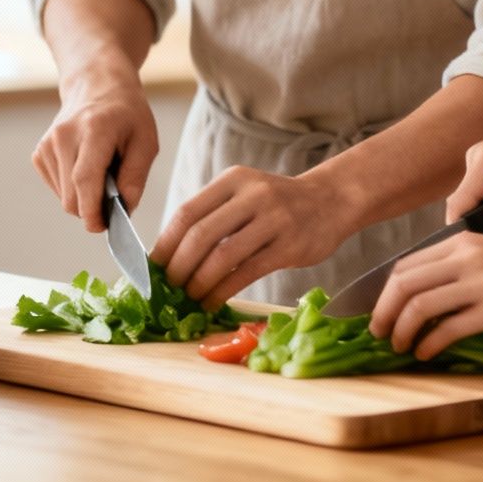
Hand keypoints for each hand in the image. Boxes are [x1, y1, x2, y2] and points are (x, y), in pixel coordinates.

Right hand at [32, 76, 158, 233]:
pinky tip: (85, 167)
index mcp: (94, 129)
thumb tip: (124, 209)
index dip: (92, 210)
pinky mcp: (39, 152)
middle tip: (115, 198)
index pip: (84, 179)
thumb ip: (136, 177)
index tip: (102, 227)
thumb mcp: (146, 141)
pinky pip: (56, 188)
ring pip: (63, 196)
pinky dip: (72, 189)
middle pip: (71, 195)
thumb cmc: (126, 114)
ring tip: (102, 171)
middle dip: (93, 208)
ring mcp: (47, 144)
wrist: (97, 85)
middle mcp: (64, 136)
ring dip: (84, 197)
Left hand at [150, 167, 354, 307]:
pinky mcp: (289, 246)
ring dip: (199, 282)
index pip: (187, 212)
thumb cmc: (279, 203)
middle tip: (167, 288)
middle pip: (200, 235)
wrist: (331, 200)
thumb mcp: (246, 193)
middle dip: (178, 267)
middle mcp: (252, 195)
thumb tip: (170, 253)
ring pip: (222, 256)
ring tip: (189, 297)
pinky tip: (212, 301)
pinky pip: (246, 272)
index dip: (164, 242)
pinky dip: (223, 291)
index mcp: (233, 180)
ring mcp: (273, 219)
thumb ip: (214, 214)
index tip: (151, 266)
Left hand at [370, 235, 482, 359]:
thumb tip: (426, 292)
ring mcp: (482, 283)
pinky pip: (448, 328)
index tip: (379, 311)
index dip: (384, 291)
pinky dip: (429, 344)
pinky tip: (426, 353)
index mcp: (464, 241)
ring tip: (400, 346)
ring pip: (420, 306)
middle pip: (404, 283)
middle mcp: (468, 257)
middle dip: (383, 311)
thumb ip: (462, 265)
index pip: (406, 264)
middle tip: (378, 332)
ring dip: (402, 331)